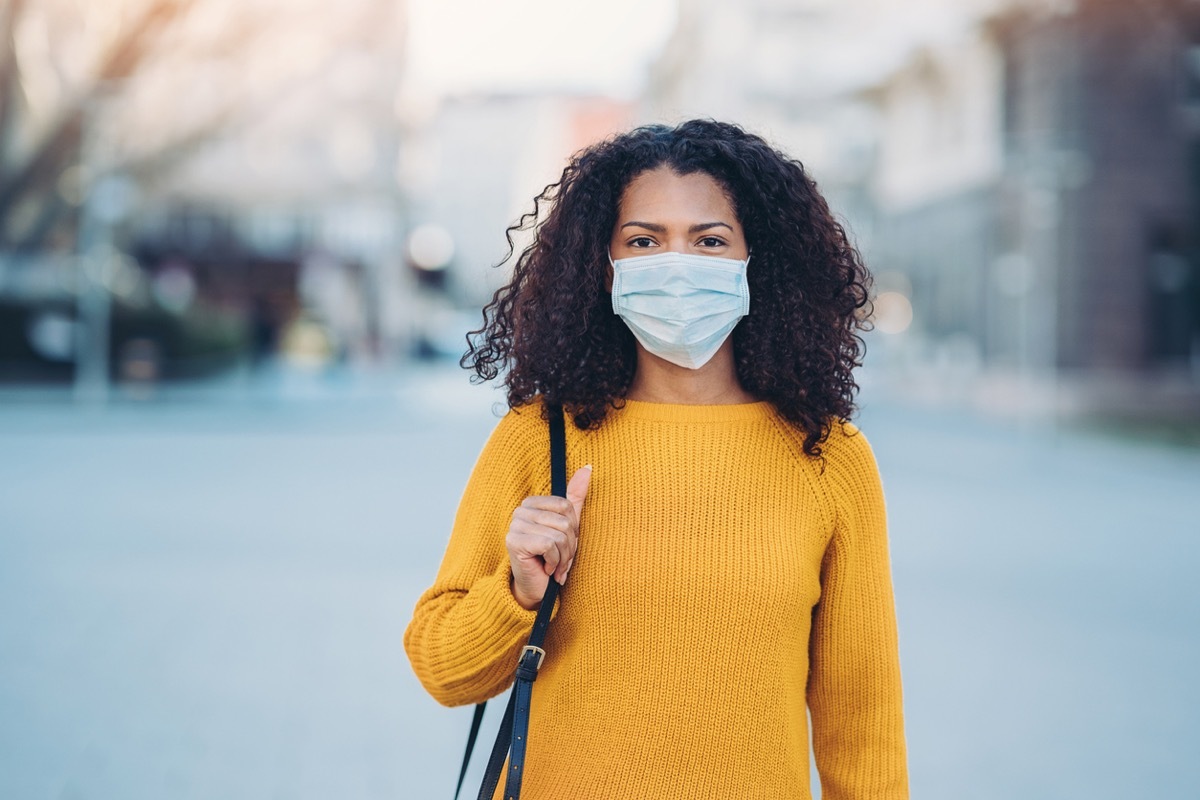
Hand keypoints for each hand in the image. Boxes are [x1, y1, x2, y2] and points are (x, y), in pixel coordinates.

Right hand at [506, 466, 591, 609]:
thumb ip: (575, 497)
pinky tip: (546, 569)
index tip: (565, 543)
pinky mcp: (514, 541)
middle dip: (569, 546)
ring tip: (554, 565)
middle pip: (564, 521)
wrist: (535, 587)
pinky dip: (554, 562)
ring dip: (563, 557)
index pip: (566, 505)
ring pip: (558, 535)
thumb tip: (588, 467)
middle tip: (560, 559)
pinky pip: (549, 545)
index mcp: (532, 503)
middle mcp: (520, 511)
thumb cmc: (551, 556)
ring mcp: (515, 526)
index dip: (573, 528)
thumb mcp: (567, 526)